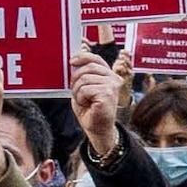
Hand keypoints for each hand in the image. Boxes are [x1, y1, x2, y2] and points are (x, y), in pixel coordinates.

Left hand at [67, 46, 124, 160]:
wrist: (97, 129)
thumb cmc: (91, 110)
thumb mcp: (84, 88)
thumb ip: (83, 75)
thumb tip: (74, 62)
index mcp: (109, 75)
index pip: (96, 59)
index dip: (83, 57)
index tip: (72, 61)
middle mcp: (114, 79)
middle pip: (88, 68)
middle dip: (77, 80)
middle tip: (78, 93)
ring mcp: (112, 86)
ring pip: (84, 79)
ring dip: (78, 92)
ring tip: (85, 101)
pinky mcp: (107, 94)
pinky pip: (85, 89)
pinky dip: (81, 98)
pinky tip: (88, 105)